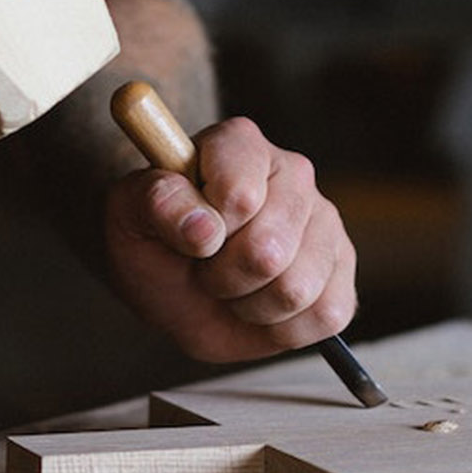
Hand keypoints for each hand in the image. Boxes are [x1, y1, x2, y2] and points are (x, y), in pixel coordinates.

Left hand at [104, 114, 357, 364]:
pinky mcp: (343, 268)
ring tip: (232, 286)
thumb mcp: (127, 215)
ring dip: (250, 305)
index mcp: (239, 145)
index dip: (203, 230)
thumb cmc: (154, 240)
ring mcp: (325, 220)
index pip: (238, 195)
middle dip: (222, 276)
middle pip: (268, 250)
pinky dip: (282, 327)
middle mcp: (293, 173)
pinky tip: (260, 306)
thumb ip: (153, 202)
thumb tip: (203, 227)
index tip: (187, 233)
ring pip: (297, 287)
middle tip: (206, 267)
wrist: (174, 281)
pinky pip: (326, 313)